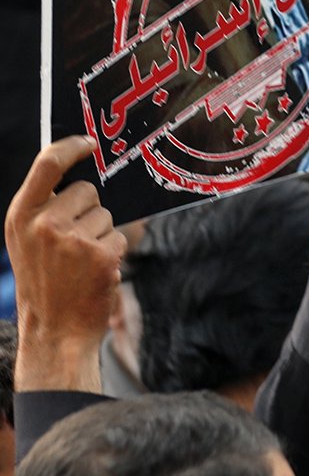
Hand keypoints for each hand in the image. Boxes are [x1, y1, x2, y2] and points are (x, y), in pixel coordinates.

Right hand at [5, 136, 125, 392]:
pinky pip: (120, 235)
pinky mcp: (100, 254)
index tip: (90, 143)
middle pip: (88, 190)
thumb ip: (45, 206)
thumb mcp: (27, 241)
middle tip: (72, 244)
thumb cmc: (44, 282)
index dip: (72, 145)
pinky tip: (94, 273)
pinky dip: (113, 251)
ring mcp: (73, 239)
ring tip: (80, 263)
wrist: (53, 333)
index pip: (48, 162)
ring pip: (106, 214)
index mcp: (22, 216)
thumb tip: (84, 166)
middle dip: (88, 210)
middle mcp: (44, 223)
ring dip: (100, 234)